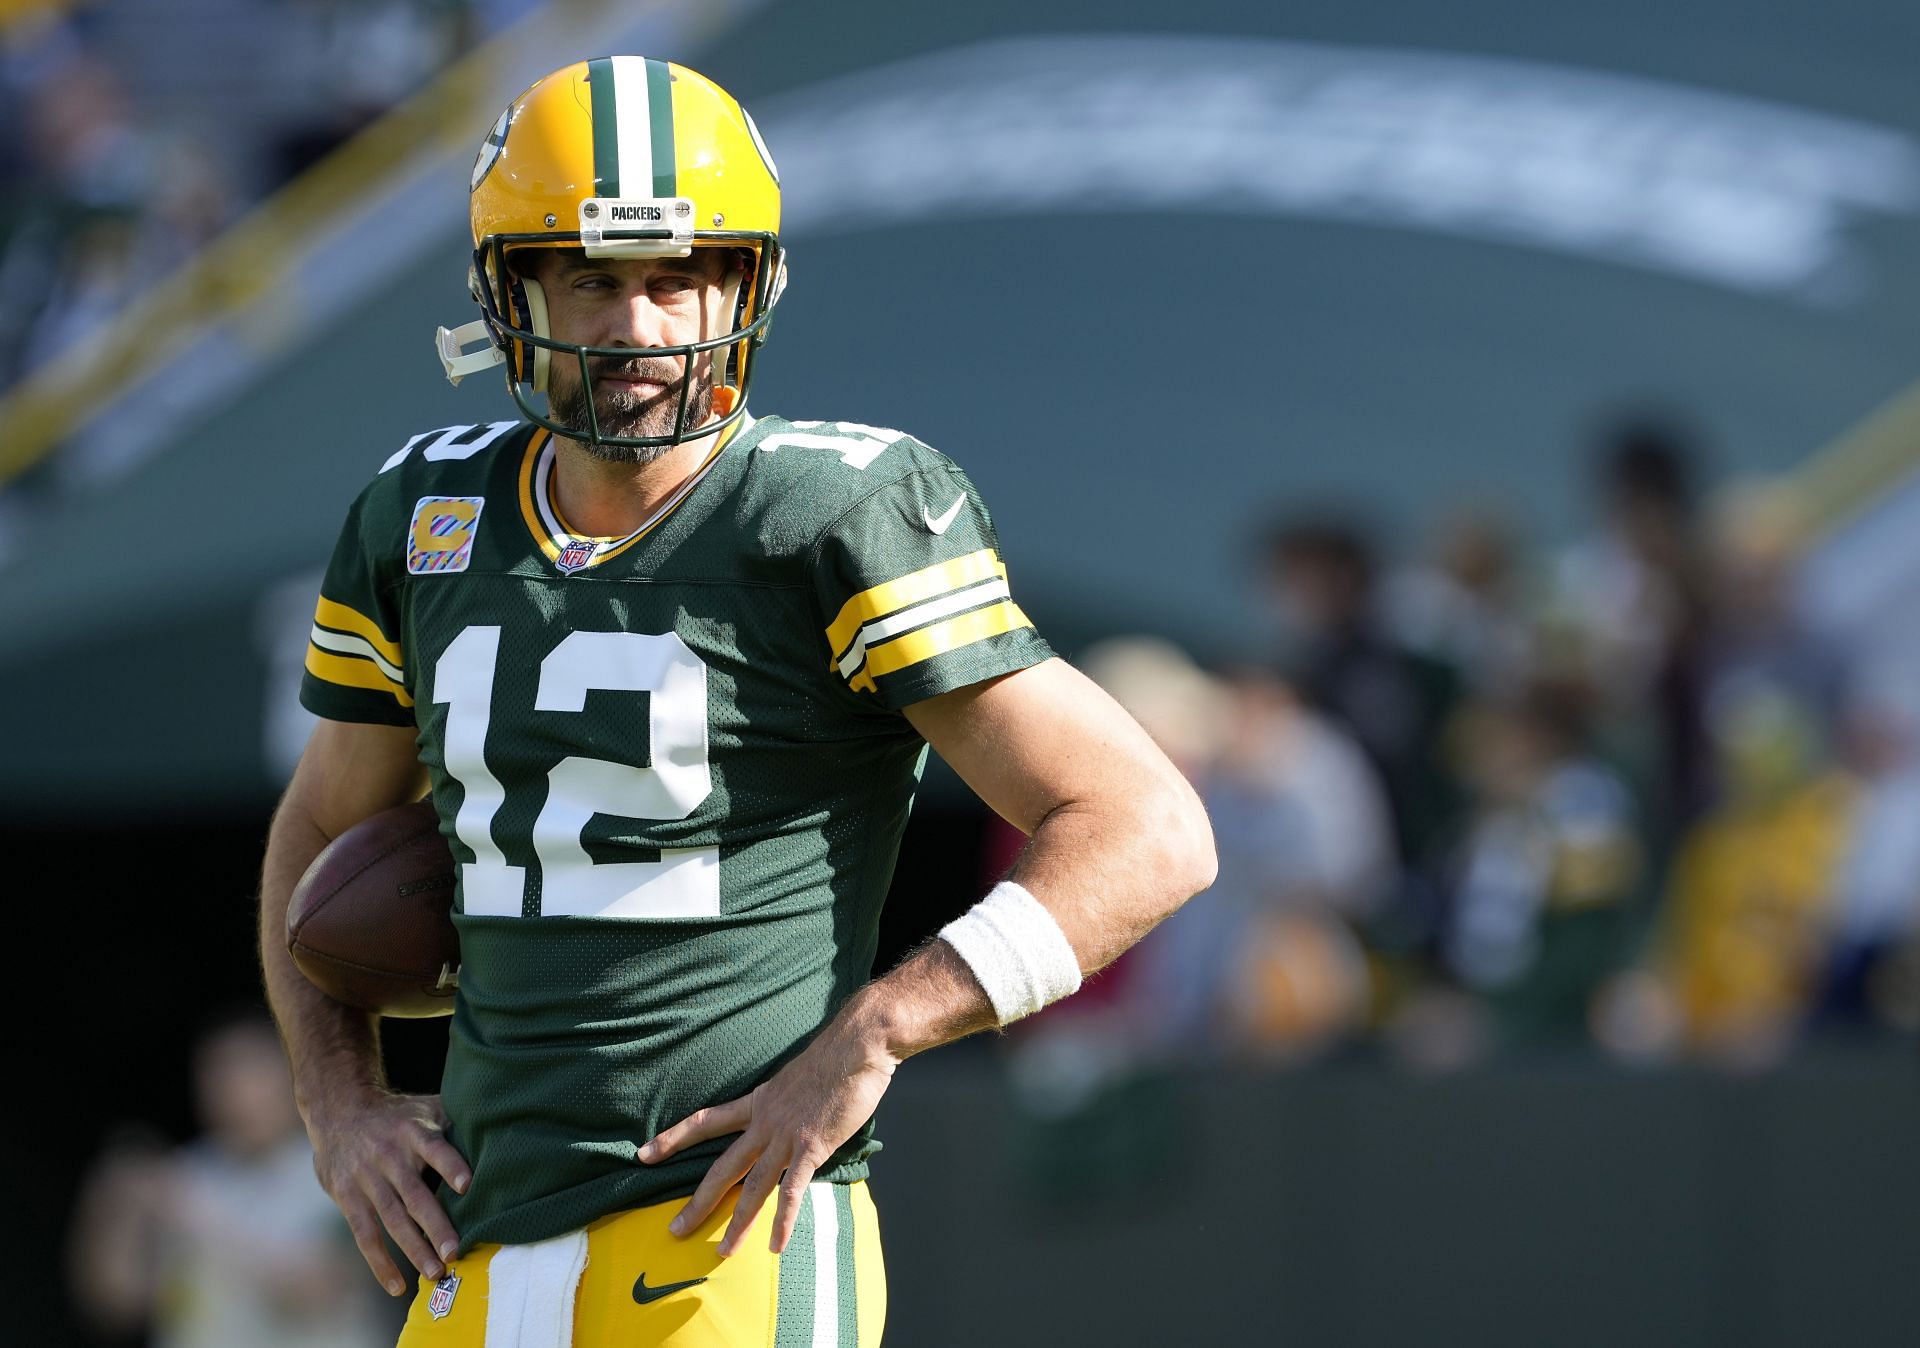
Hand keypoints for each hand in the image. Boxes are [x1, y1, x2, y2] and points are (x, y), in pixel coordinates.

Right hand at [306, 1089, 470, 1296]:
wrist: (340, 1111)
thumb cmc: (398, 1115)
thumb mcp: (425, 1107)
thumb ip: (456, 1118)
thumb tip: (502, 1124)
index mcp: (413, 1132)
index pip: (435, 1148)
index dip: (450, 1165)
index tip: (468, 1185)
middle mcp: (389, 1156)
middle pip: (414, 1195)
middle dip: (435, 1226)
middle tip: (456, 1252)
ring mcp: (367, 1179)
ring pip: (392, 1220)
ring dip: (414, 1250)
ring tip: (436, 1273)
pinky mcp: (348, 1198)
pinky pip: (365, 1235)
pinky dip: (381, 1263)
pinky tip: (398, 1286)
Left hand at [638, 1020, 896, 1256]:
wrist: (857, 1044)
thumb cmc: (835, 1056)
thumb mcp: (796, 1076)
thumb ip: (786, 1100)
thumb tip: (788, 1112)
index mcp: (758, 1101)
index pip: (705, 1121)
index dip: (673, 1138)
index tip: (644, 1153)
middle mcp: (765, 1122)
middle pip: (722, 1168)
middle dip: (697, 1202)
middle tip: (674, 1230)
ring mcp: (787, 1137)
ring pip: (753, 1187)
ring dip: (737, 1223)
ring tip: (722, 1253)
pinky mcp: (812, 1147)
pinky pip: (792, 1191)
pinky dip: (783, 1220)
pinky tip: (775, 1246)